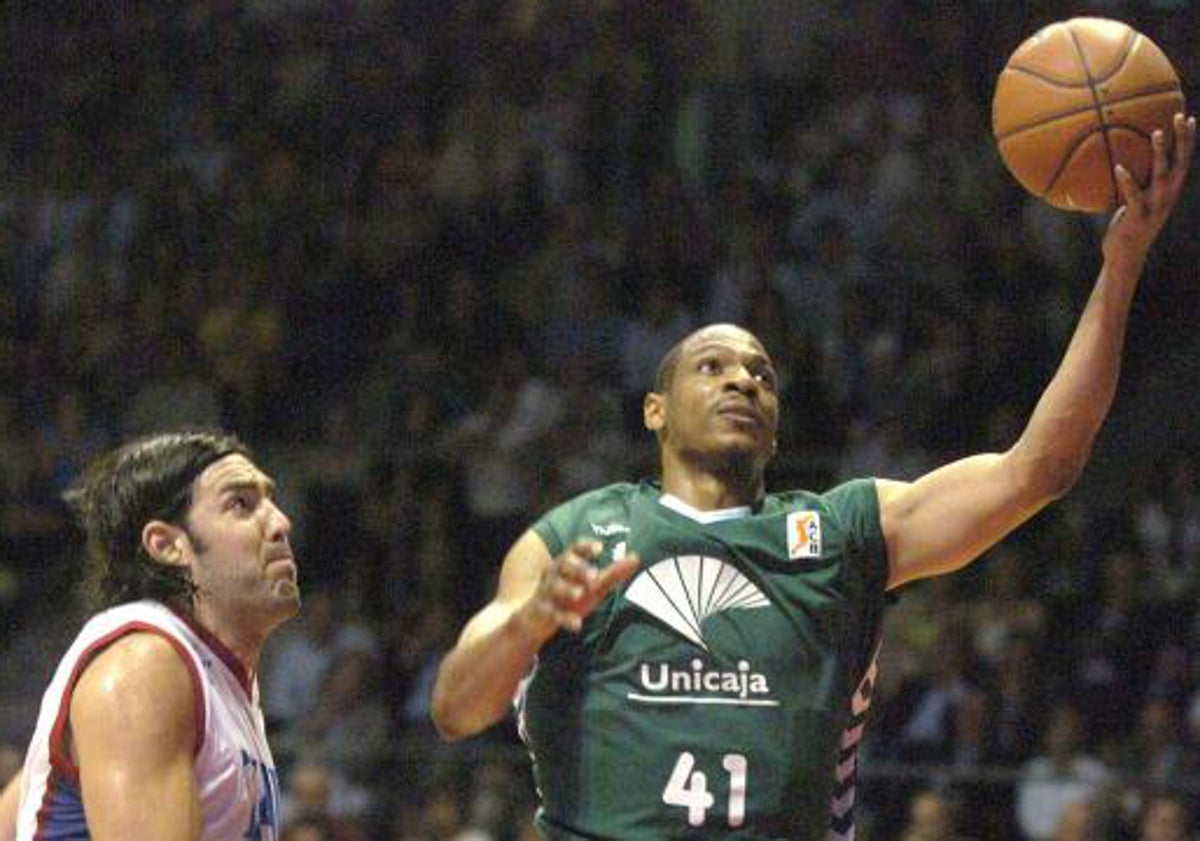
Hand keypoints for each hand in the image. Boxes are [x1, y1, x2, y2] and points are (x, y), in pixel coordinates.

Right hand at [520, 540, 639, 640]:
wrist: (534, 621)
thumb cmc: (568, 597)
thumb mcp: (592, 586)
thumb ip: (613, 573)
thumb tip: (636, 557)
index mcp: (566, 564)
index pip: (574, 550)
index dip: (585, 547)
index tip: (599, 548)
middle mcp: (554, 575)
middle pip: (562, 565)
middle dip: (577, 568)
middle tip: (593, 575)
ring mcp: (546, 593)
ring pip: (554, 588)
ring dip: (567, 590)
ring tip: (579, 593)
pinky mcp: (542, 613)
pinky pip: (552, 614)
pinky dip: (564, 619)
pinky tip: (577, 624)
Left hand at [1104, 113, 1195, 265]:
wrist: (1125, 256)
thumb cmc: (1127, 224)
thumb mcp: (1136, 200)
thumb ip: (1136, 182)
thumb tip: (1120, 159)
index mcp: (1169, 191)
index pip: (1183, 161)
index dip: (1187, 140)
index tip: (1188, 117)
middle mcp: (1167, 197)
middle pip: (1180, 163)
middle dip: (1182, 140)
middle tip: (1180, 117)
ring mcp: (1155, 207)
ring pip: (1161, 175)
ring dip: (1161, 153)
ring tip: (1157, 132)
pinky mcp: (1138, 217)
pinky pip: (1133, 196)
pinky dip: (1128, 181)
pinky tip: (1119, 167)